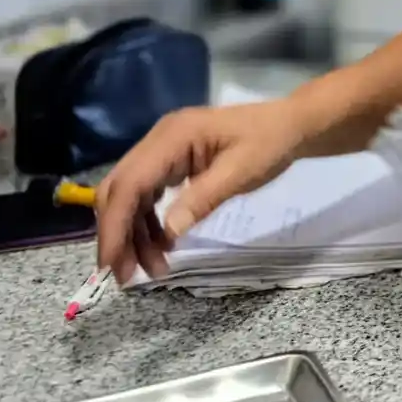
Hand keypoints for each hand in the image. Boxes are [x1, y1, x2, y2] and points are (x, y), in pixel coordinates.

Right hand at [95, 99, 310, 283]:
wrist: (290, 125)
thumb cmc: (269, 143)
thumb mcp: (241, 172)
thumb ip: (203, 199)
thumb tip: (168, 232)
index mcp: (172, 136)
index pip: (129, 184)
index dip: (115, 226)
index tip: (111, 265)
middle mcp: (159, 139)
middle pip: (120, 190)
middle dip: (118, 234)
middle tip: (126, 275)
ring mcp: (164, 150)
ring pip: (131, 196)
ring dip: (135, 234)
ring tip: (153, 269)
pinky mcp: (173, 162)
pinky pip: (148, 195)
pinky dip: (149, 223)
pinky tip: (163, 247)